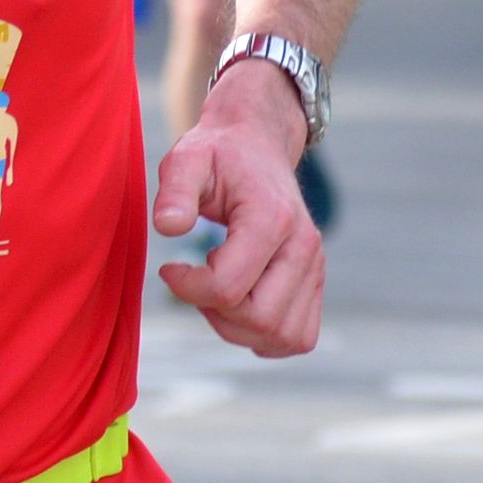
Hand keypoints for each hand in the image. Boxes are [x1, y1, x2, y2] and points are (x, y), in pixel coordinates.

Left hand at [149, 61, 323, 355]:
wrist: (258, 145)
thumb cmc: (217, 154)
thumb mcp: (186, 159)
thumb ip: (174, 190)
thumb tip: (167, 227)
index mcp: (272, 218)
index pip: (228, 288)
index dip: (187, 288)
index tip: (169, 267)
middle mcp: (304, 247)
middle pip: (259, 320)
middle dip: (212, 312)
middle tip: (192, 281)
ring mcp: (315, 266)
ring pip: (282, 336)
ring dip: (237, 328)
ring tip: (214, 293)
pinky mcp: (315, 280)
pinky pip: (299, 336)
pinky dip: (264, 335)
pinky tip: (237, 305)